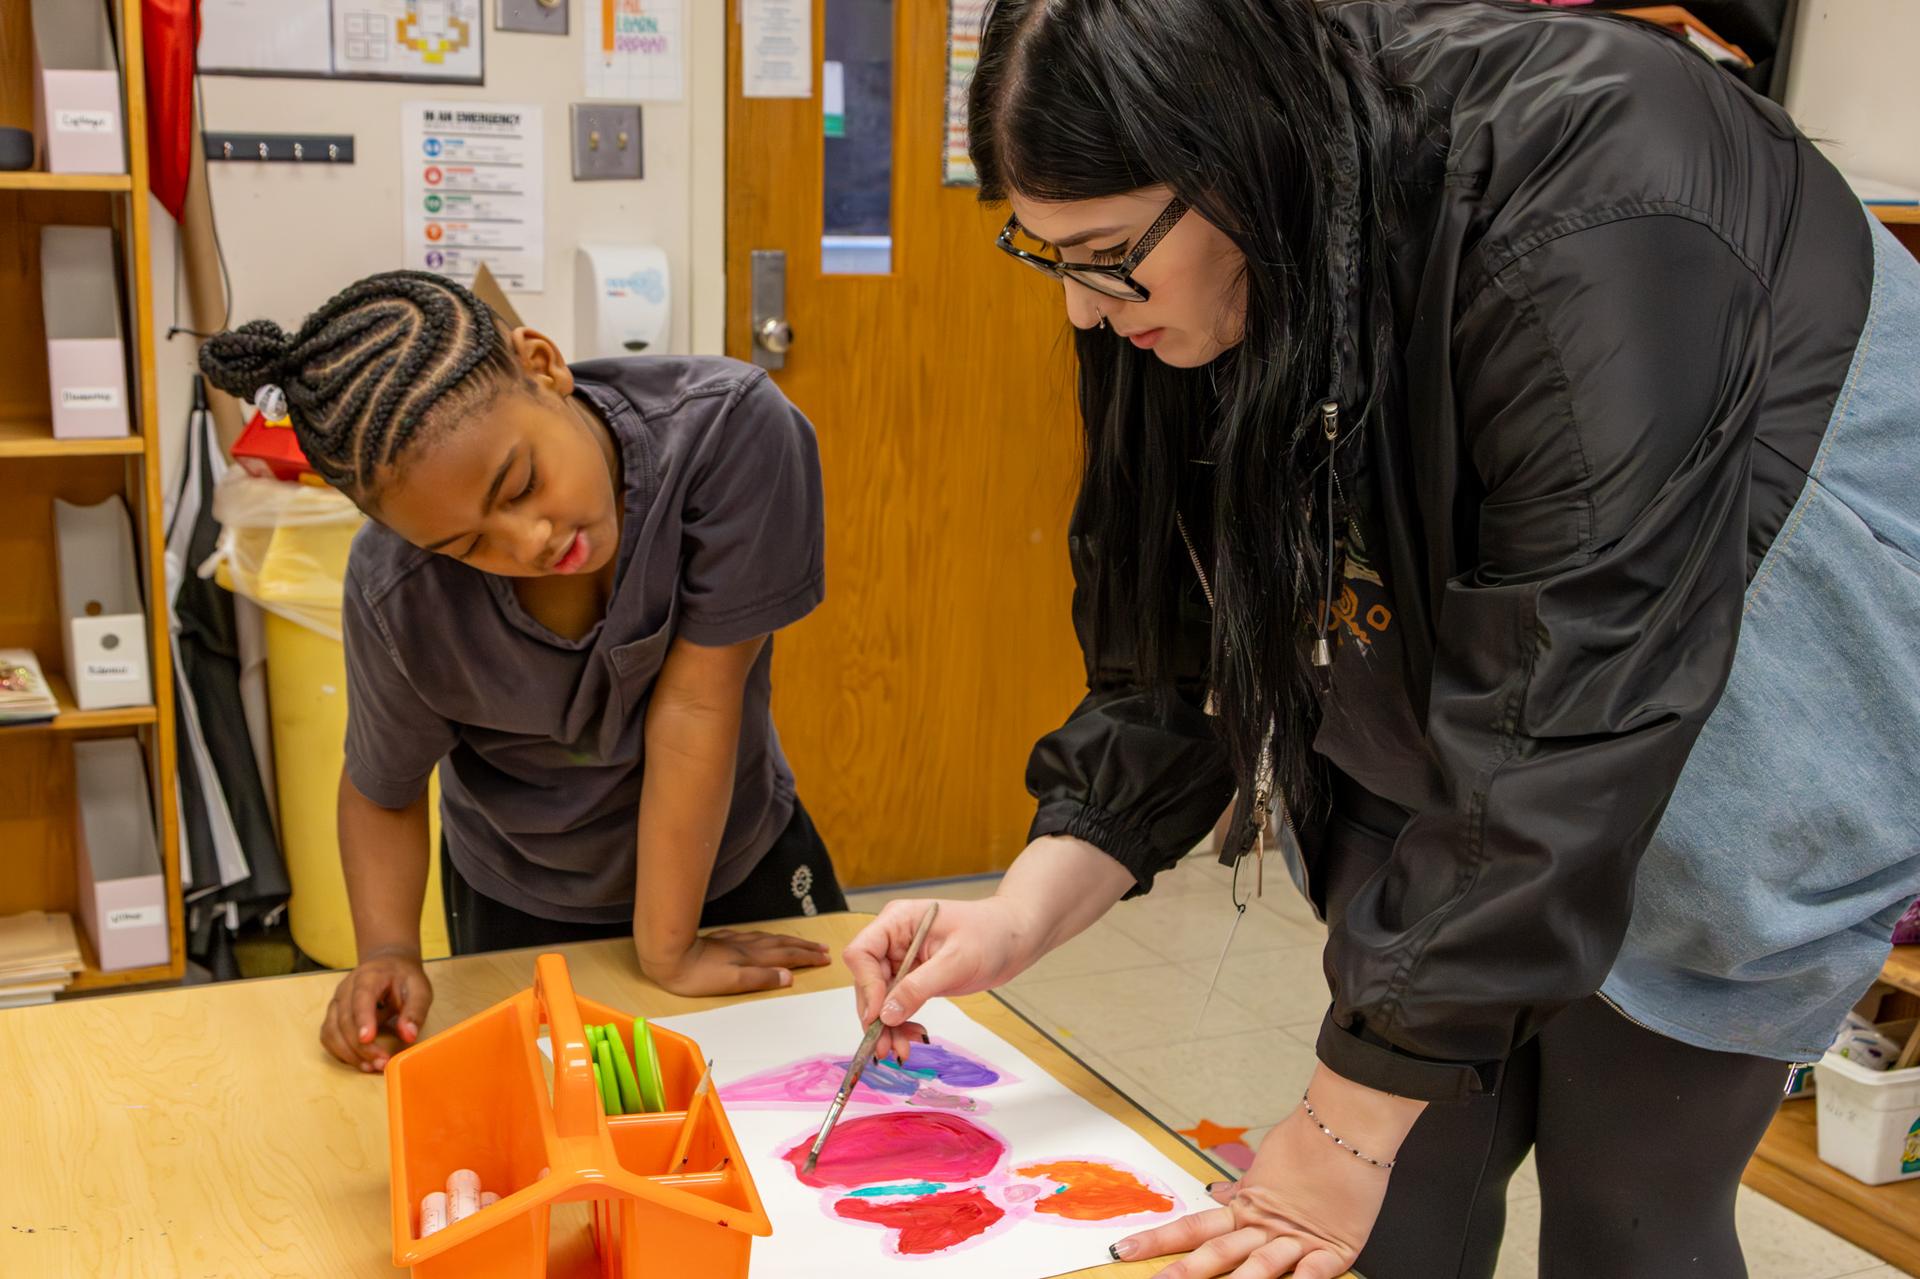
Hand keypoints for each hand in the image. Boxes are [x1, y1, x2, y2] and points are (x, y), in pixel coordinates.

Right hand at [320, 946, 431, 1071]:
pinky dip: (340, 1051)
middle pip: (344, 1019)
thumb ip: (415, 1011)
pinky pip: (328, 1036)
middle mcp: (346, 988)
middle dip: (360, 1046)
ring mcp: (336, 1002)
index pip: (361, 997)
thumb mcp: (419, 990)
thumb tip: (408, 1035)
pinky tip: (359, 1061)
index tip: (367, 1039)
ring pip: (331, 1030)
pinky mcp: (333, 1015)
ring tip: (370, 1066)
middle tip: (381, 1063)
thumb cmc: (404, 979)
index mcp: (369, 976)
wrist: (389, 965)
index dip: (362, 1019)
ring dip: (348, 1053)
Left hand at [641, 928, 830, 995]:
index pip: (788, 957)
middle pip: (783, 945)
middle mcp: (749, 947)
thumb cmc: (699, 975)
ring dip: (789, 942)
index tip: (825, 958)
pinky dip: (769, 938)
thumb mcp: (733, 983)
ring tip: (802, 943)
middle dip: (804, 948)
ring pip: (770, 939)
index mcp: (753, 959)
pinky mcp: (724, 940)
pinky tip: (765, 939)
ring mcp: (736, 942)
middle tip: (823, 949)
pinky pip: (756, 937)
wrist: (671, 956)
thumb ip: (761, 979)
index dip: (807, 958)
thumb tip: (789, 976)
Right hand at [844, 895, 1045, 1064]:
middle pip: (866, 980)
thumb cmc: (991, 935)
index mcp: (898, 920)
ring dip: (886, 1025)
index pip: (862, 952)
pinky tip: (912, 1036)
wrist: (1015, 938)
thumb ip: (919, 987)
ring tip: (901, 1050)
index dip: (866, 985)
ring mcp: (902, 959)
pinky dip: (900, 1022)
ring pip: (879, 997)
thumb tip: (885, 1015)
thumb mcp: (956, 961)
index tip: (879, 1015)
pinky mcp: (913, 976)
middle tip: (886, 1047)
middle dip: (875, 1015)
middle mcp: (893, 939)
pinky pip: (896, 1003)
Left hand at [1110, 1067, 1422, 1277]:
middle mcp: (1265, 1226)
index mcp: (1246, 1208)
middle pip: (1219, 1252)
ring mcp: (1297, 1238)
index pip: (1194, 1228)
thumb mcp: (1266, 1169)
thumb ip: (1243, 1190)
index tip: (1125, 1250)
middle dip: (1188, 1270)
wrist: (1347, 1126)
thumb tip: (1216, 1196)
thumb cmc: (1309, 1143)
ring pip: (1261, 1265)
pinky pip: (1314, 1271)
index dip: (1159, 1239)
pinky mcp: (1334, 1247)